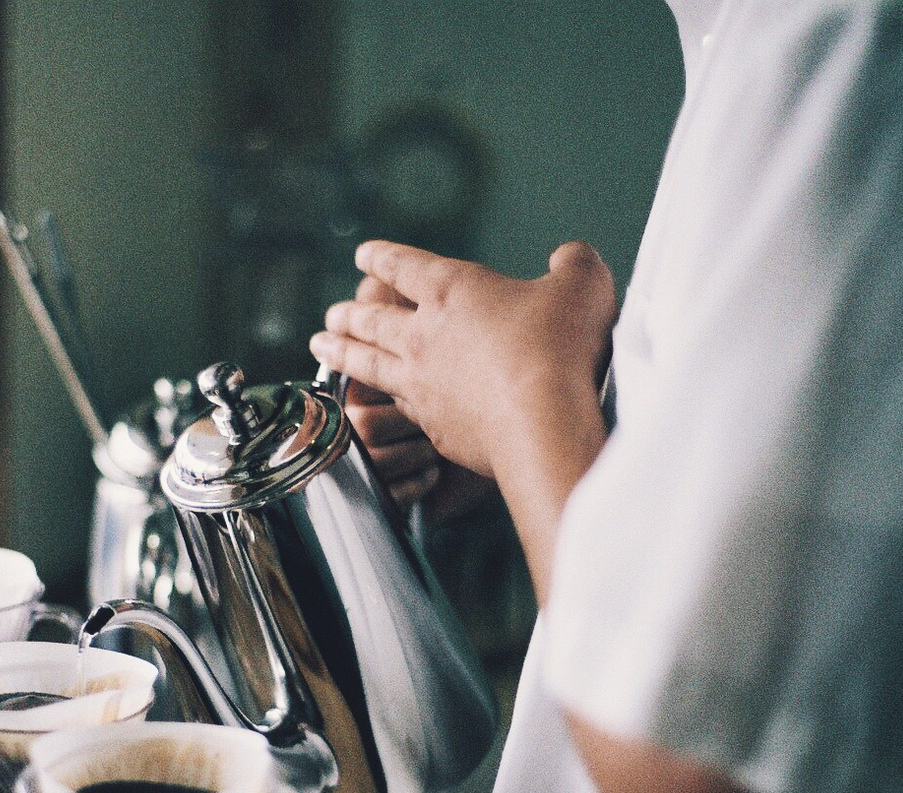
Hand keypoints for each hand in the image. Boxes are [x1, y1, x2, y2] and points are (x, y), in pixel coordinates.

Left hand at [309, 239, 615, 597]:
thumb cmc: (560, 346)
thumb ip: (574, 264)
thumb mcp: (582, 286)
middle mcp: (423, 335)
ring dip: (340, 354)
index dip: (382, 258)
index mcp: (451, 289)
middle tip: (330, 315)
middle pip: (371, 319)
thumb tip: (568, 258)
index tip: (363, 256)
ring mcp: (420, 384)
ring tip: (319, 348)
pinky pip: (394, 410)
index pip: (403, 266)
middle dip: (348, 313)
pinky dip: (378, 404)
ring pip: (366, 364)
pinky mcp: (430, 426)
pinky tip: (374, 406)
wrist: (542, 421)